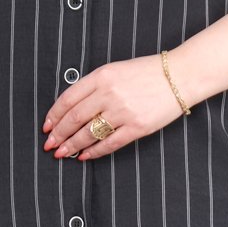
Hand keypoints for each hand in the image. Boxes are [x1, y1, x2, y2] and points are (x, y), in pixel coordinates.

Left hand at [42, 53, 186, 159]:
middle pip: (74, 118)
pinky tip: (84, 156)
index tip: (46, 126)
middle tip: (50, 145)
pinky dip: (94, 152)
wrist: (180, 76)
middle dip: (58, 134)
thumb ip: (94, 85)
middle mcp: (109, 93)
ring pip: (88, 133)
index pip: (68, 99)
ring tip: (62, 153)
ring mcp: (123, 111)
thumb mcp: (116, 69)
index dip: (54, 115)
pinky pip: (109, 143)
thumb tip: (72, 108)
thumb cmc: (147, 72)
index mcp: (102, 76)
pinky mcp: (137, 127)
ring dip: (72, 145)